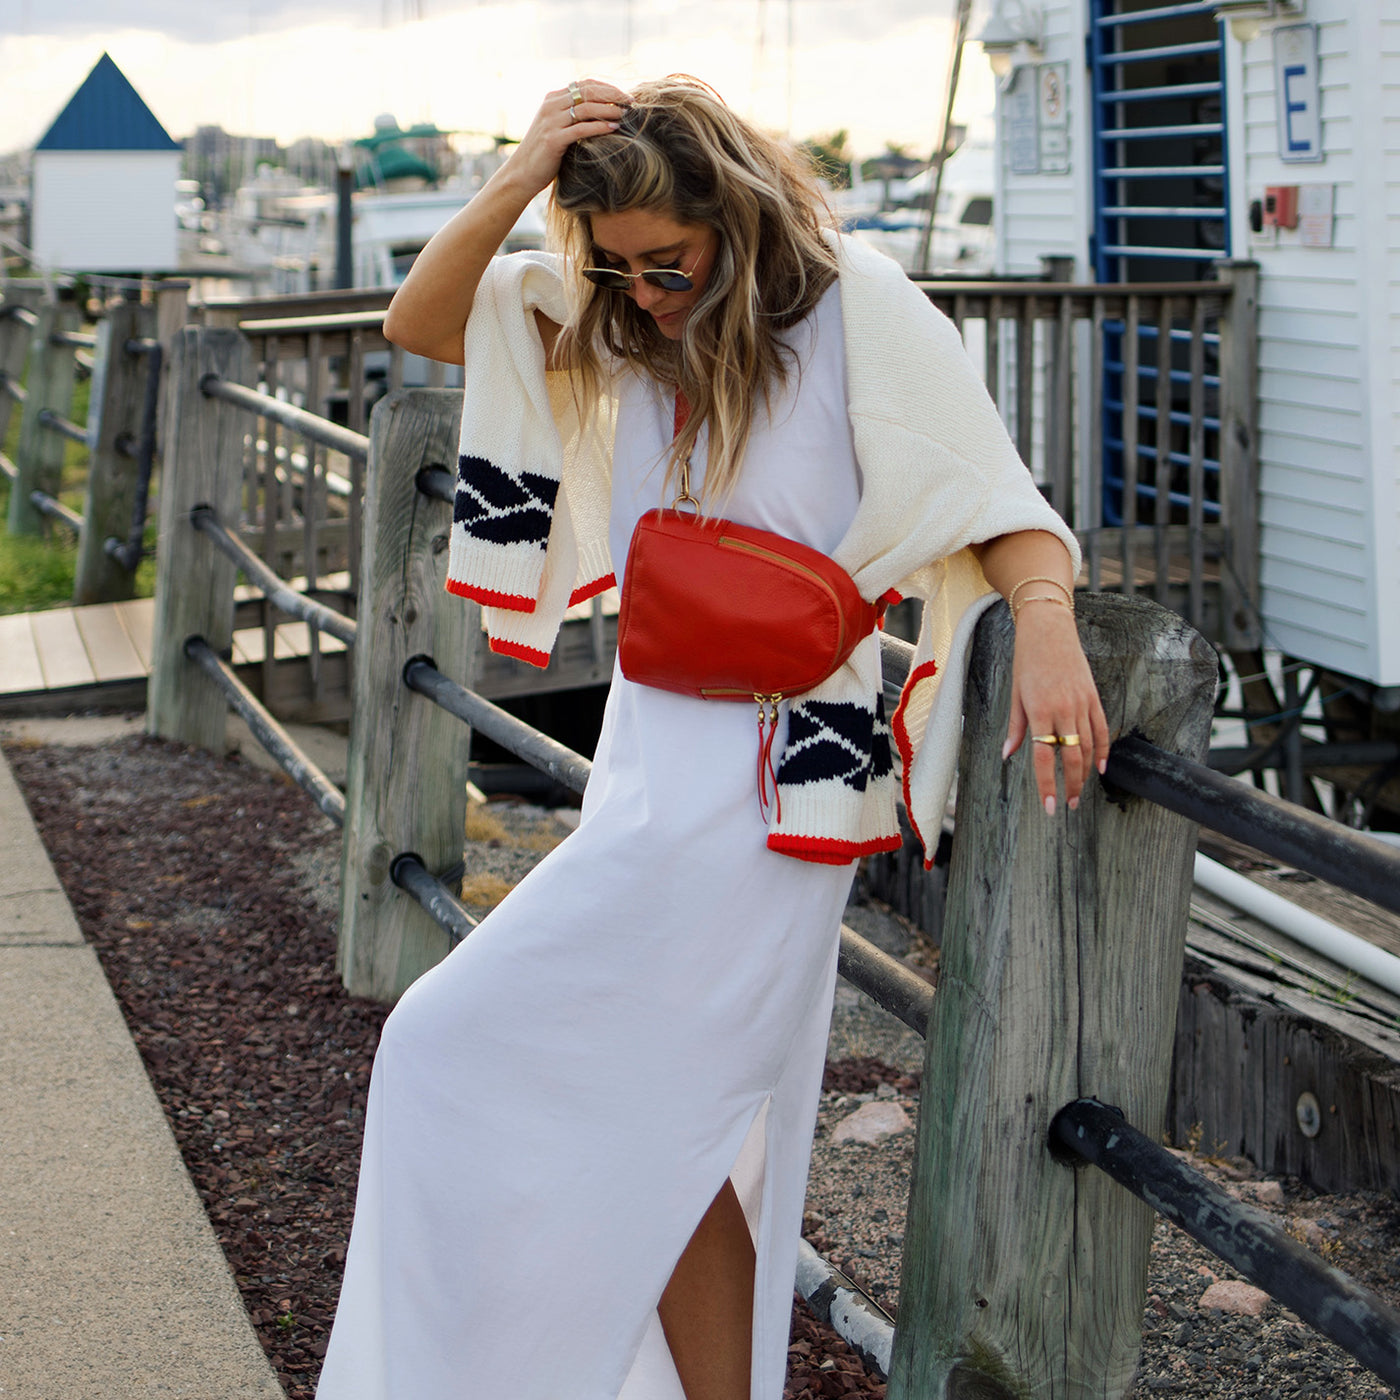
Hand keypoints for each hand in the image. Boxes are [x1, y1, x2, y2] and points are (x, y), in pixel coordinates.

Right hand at [502, 80, 631, 198]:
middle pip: (587, 91)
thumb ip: (572, 118)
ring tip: (625, 114)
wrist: (521, 174)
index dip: (607, 87)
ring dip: (609, 109)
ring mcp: (551, 122)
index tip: (625, 95)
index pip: (584, 84)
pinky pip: (581, 128)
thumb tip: (600, 115)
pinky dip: (599, 126)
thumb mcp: (557, 129)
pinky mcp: (553, 139)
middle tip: (631, 102)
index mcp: (553, 100)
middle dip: (612, 94)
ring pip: (586, 108)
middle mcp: (551, 106)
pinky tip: (613, 128)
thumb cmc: (544, 155)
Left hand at [1001, 603, 1111, 814]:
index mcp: (1039, 710)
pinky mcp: (1094, 696)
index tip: (1049, 806)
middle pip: (1072, 757)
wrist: (1048, 629)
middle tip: (1070, 806)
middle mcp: (1063, 709)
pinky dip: (1103, 750)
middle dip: (1072, 786)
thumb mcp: (1015, 694)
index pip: (1044, 756)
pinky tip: (1100, 767)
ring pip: (1089, 747)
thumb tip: (1009, 754)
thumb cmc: (1026, 660)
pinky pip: (1102, 729)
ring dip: (1086, 773)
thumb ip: (1015, 727)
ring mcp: (1082, 703)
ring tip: (1081, 792)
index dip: (1047, 785)